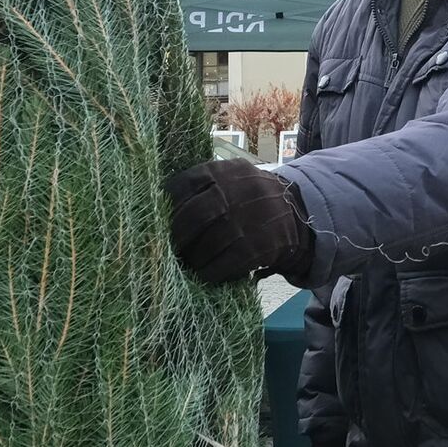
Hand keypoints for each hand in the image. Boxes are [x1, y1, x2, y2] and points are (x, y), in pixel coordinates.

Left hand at [164, 159, 310, 284]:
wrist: (295, 211)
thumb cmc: (247, 197)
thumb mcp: (228, 179)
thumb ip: (199, 187)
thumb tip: (157, 210)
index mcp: (221, 171)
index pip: (182, 186)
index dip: (164, 208)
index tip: (152, 223)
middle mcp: (234, 192)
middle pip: (193, 216)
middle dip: (174, 237)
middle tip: (162, 250)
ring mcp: (248, 219)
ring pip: (207, 244)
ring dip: (190, 259)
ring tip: (182, 264)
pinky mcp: (260, 245)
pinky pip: (226, 263)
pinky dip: (209, 272)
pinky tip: (201, 275)